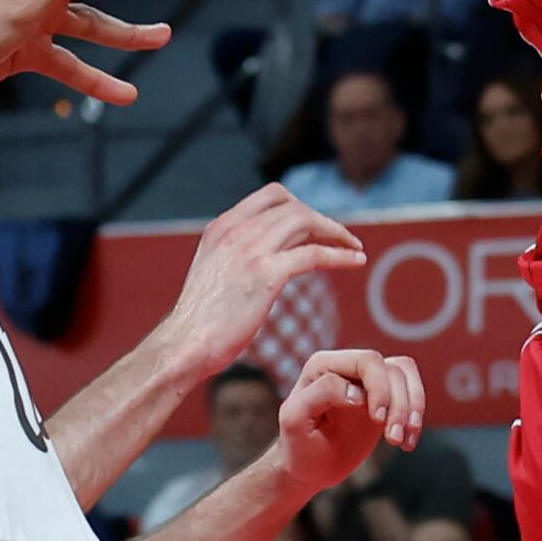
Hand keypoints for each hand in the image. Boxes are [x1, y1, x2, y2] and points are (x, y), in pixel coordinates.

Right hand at [149, 186, 369, 382]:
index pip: (273, 195)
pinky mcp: (266, 275)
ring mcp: (250, 251)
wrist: (185, 344)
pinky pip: (314, 255)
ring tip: (354, 247)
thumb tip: (268, 252)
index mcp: (222, 227)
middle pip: (294, 206)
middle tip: (340, 238)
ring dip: (337, 232)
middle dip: (322, 220)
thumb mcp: (215, 270)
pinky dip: (340, 255)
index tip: (317, 224)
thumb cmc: (201, 319)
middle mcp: (235, 231)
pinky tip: (356, 261)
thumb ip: (238, 253)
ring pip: (306, 222)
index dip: (301, 205)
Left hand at [277, 350, 427, 493]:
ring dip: (412, 409)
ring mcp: (367, 380)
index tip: (376, 422)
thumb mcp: (295, 420)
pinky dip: (417, 414)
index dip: (378, 390)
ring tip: (401, 441)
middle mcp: (347, 366)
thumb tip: (358, 392)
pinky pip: (411, 390)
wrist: (309, 468)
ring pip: (405, 376)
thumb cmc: (298, 444)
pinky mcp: (383, 396)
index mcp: (323, 364)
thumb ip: (321, 394)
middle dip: (398, 403)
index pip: (366, 363)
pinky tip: (407, 442)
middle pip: (390, 368)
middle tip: (393, 439)